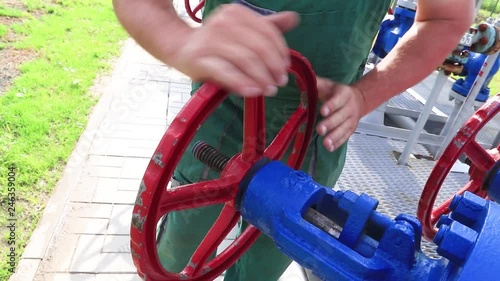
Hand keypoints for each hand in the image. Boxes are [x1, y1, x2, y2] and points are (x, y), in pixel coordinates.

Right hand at [171, 4, 298, 96]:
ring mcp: (210, 40)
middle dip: (273, 67)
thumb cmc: (218, 42)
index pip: (267, 32)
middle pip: (258, 47)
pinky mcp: (199, 59)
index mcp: (237, 13)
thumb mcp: (243, 31)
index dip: (280, 51)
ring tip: (269, 90)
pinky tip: (252, 91)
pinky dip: (242, 83)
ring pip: (245, 60)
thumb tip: (293, 18)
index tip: (285, 68)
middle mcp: (223, 22)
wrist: (181, 47)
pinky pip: (226, 72)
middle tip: (279, 82)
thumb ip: (268, 27)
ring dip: (261, 78)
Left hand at [315, 77, 366, 151]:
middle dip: (331, 123)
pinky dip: (338, 143)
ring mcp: (352, 120)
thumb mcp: (329, 85)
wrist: (359, 100)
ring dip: (335, 136)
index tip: (322, 111)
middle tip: (320, 129)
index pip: (339, 99)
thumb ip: (318, 83)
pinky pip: (346, 136)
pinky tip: (330, 148)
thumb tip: (303, 79)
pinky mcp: (351, 129)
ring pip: (344, 128)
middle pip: (341, 116)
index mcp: (345, 94)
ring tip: (325, 143)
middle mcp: (350, 107)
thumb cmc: (337, 92)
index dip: (331, 105)